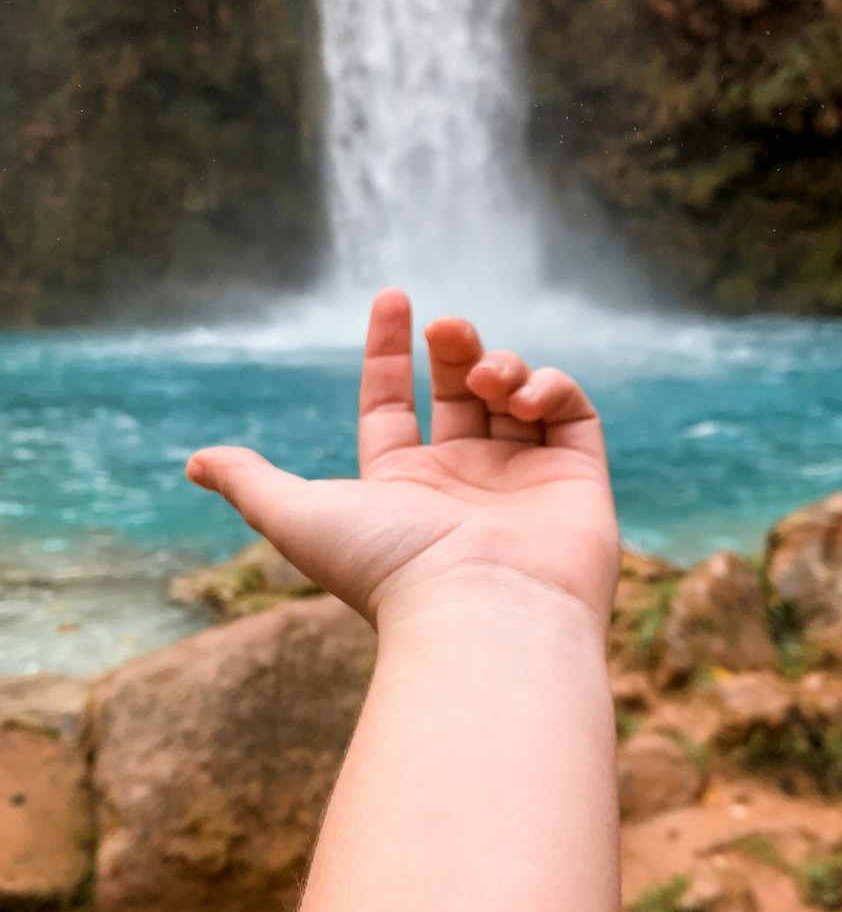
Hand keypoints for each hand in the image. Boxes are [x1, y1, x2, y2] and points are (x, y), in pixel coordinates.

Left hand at [186, 289, 619, 629]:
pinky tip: (523, 397)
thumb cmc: (389, 567)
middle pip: (457, 390)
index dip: (387, 352)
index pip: (392, 406)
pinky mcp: (578, 480)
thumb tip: (194, 463)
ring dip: (499, 364)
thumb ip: (251, 482)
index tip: (392, 297)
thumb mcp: (297, 517)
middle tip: (444, 329)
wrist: (482, 614)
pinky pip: (572, 414)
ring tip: (485, 377)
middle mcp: (464, 481)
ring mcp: (523, 480)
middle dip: (452, 347)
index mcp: (403, 487)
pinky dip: (551, 387)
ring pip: (514, 394)